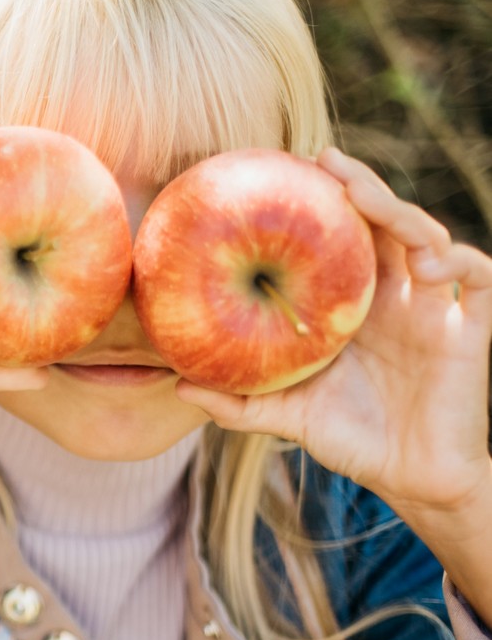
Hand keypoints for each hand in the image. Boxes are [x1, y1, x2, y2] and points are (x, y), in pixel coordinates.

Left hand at [177, 148, 491, 522]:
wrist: (411, 478)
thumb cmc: (351, 439)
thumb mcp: (287, 417)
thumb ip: (238, 403)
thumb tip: (178, 385)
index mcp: (352, 306)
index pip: (340, 240)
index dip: (321, 204)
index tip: (284, 172)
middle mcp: (394, 296)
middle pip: (383, 223)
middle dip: (358, 186)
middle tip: (323, 161)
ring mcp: (435, 307)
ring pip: (427, 237)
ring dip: (400, 212)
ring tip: (364, 197)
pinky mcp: (472, 327)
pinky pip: (479, 278)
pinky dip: (460, 260)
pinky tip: (432, 262)